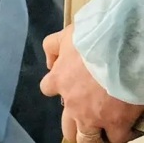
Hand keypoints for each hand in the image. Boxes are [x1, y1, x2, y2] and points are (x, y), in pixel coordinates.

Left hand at [41, 23, 143, 142]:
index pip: (47, 89)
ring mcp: (93, 116)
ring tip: (98, 136)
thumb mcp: (64, 35)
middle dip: (73, 125)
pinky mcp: (116, 124)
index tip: (67, 88)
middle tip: (83, 122)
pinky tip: (121, 131)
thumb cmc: (91, 39)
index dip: (57, 88)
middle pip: (66, 125)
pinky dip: (117, 137)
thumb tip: (50, 63)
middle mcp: (72, 103)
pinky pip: (115, 139)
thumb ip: (51, 48)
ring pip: (87, 138)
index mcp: (59, 80)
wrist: (120, 49)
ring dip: (91, 137)